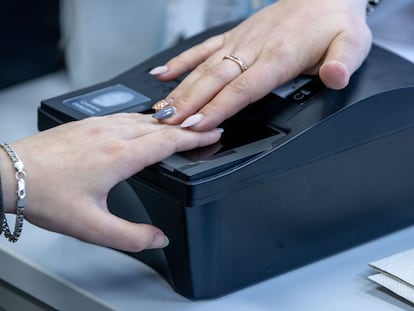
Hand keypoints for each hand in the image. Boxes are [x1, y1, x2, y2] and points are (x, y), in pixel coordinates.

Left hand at [1, 113, 221, 251]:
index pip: (169, 141)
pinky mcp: (86, 123)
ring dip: (167, 121)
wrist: (9, 175)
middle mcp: (112, 134)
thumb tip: (159, 238)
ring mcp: (98, 126)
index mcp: (120, 156)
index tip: (213, 134)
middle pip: (161, 126)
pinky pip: (125, 116)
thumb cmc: (46, 194)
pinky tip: (143, 123)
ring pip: (143, 118)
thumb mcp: (92, 226)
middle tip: (206, 127)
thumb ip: (131, 236)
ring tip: (182, 124)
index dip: (196, 138)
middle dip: (188, 126)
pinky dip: (144, 119)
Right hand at [150, 0, 371, 130]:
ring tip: (161, 109)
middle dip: (190, 104)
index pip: (242, 89)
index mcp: (279, 57)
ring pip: (204, 68)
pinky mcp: (234, 36)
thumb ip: (342, 62)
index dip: (218, 109)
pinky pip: (202, 49)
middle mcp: (253, 49)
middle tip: (168, 124)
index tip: (197, 125)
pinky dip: (180, 62)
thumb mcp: (352, 43)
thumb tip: (334, 77)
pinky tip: (163, 74)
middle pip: (215, 81)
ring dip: (181, 89)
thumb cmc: (334, 22)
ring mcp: (240, 42)